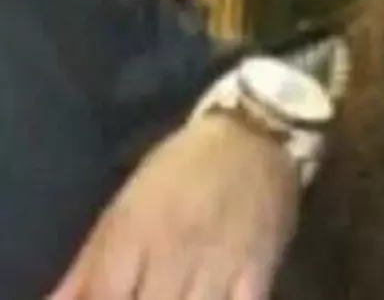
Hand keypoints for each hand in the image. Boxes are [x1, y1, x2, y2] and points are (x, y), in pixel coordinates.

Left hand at [50, 116, 299, 299]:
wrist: (254, 136)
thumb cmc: (181, 169)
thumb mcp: (125, 208)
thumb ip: (88, 265)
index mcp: (134, 233)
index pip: (104, 297)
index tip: (111, 299)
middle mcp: (174, 252)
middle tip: (145, 293)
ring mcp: (219, 263)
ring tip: (173, 297)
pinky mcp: (259, 269)